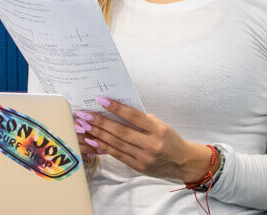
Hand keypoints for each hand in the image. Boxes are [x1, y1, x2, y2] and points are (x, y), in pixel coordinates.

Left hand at [73, 97, 216, 182]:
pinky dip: (104, 147)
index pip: (133, 116)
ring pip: (116, 144)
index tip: (101, 100)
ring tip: (84, 126)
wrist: (182, 161)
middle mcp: (151, 144)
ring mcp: (143, 157)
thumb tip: (117, 112)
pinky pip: (118, 155)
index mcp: (157, 129)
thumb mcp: (161, 125)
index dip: (116, 108)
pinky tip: (93, 141)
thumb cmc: (170, 139)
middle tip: (84, 114)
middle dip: (100, 122)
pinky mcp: (138, 167)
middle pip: (121, 131)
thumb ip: (141, 120)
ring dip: (98, 134)